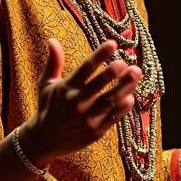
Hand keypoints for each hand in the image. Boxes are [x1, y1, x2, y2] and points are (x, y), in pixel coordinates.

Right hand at [20, 39, 141, 167]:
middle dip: (114, 73)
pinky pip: (112, 119)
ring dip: (124, 87)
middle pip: (99, 84)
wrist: (45, 140)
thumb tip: (52, 40)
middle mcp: (77, 103)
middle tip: (127, 63)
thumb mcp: (46, 85)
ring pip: (109, 101)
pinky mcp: (95, 132)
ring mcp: (87, 119)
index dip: (99, 55)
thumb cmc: (48, 107)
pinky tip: (131, 98)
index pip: (85, 68)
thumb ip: (54, 63)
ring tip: (136, 74)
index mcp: (66, 88)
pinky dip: (122, 109)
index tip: (113, 44)